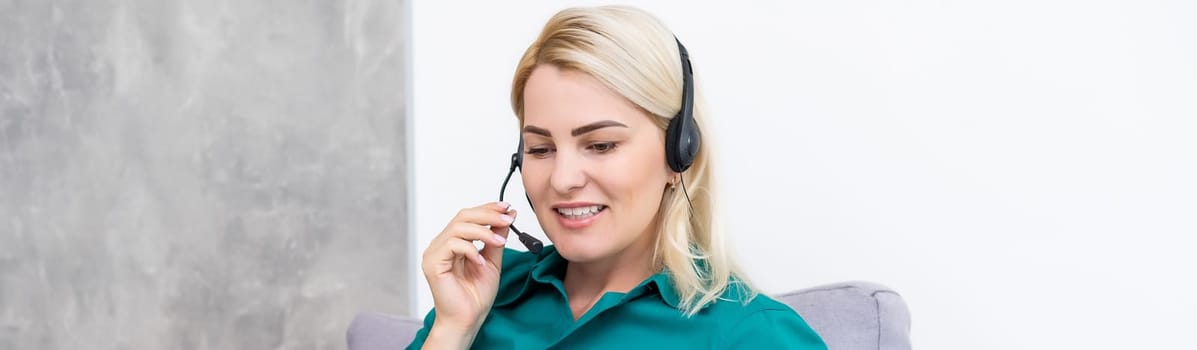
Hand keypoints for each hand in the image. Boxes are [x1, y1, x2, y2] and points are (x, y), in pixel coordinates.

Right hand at [421, 201, 514, 336]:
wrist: (468, 319)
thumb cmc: (475, 296)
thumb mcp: (492, 261)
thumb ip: (496, 239)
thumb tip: (507, 216)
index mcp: (453, 242)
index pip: (468, 216)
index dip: (487, 209)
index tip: (507, 208)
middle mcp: (441, 244)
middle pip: (462, 216)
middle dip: (488, 215)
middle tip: (507, 219)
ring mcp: (434, 253)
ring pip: (458, 228)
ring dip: (483, 231)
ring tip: (499, 242)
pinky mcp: (433, 263)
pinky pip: (452, 245)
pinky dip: (470, 249)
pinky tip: (481, 262)